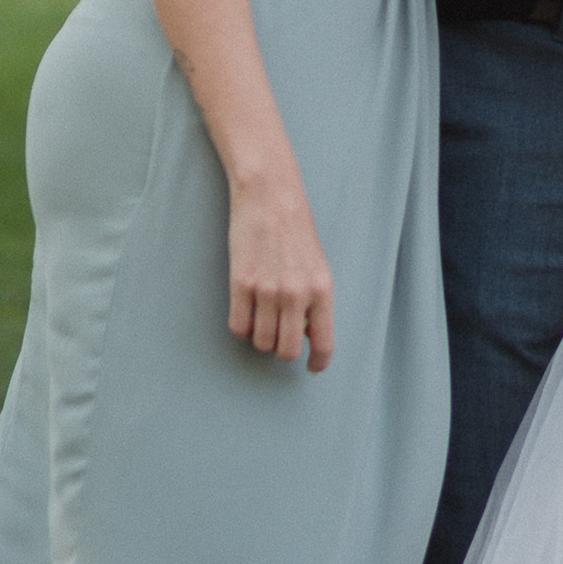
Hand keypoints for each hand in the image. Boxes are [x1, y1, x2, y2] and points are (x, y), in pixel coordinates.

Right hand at [227, 168, 334, 367]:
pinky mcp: (241, 283)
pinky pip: (238, 328)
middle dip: (283, 351)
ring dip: (261, 338)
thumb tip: (308, 336)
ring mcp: (267, 290)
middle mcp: (296, 294)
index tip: (312, 368)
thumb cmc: (296, 229)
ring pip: (261, 342)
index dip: (318, 363)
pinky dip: (241, 328)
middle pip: (287, 350)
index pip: (324, 343)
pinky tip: (246, 313)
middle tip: (280, 338)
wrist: (270, 195)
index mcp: (322, 289)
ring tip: (262, 319)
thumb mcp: (318, 265)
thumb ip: (316, 301)